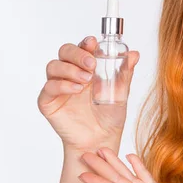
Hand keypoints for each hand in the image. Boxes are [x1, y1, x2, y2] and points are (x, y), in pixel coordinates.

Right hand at [37, 35, 139, 151]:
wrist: (101, 140)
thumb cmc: (110, 116)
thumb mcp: (121, 93)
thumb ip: (125, 73)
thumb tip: (134, 54)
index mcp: (87, 67)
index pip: (82, 47)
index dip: (86, 43)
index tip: (93, 42)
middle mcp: (70, 73)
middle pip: (64, 52)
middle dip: (77, 54)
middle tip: (91, 63)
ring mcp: (58, 87)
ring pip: (54, 66)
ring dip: (70, 69)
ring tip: (86, 80)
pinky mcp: (48, 101)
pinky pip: (49, 87)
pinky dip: (62, 85)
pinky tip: (76, 89)